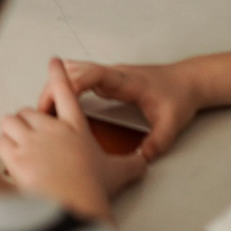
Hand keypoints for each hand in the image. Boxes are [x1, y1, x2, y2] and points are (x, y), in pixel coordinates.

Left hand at [0, 58, 135, 219]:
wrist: (74, 205)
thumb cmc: (94, 188)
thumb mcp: (118, 173)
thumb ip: (132, 164)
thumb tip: (145, 162)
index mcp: (75, 127)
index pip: (66, 91)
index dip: (58, 74)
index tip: (54, 61)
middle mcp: (51, 129)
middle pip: (30, 110)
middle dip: (28, 122)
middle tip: (33, 136)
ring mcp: (31, 140)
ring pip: (10, 121)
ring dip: (12, 130)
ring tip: (19, 144)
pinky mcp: (15, 156)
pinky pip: (1, 141)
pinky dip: (3, 147)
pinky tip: (10, 158)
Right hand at [54, 57, 212, 161]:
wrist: (188, 81)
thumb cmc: (179, 97)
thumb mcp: (172, 123)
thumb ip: (158, 142)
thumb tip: (142, 159)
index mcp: (125, 81)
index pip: (93, 75)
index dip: (74, 84)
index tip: (60, 99)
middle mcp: (112, 74)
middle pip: (74, 70)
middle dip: (54, 88)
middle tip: (43, 114)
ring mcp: (107, 75)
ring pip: (72, 71)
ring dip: (56, 87)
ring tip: (46, 113)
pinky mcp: (106, 80)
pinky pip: (77, 77)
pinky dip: (63, 88)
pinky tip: (58, 108)